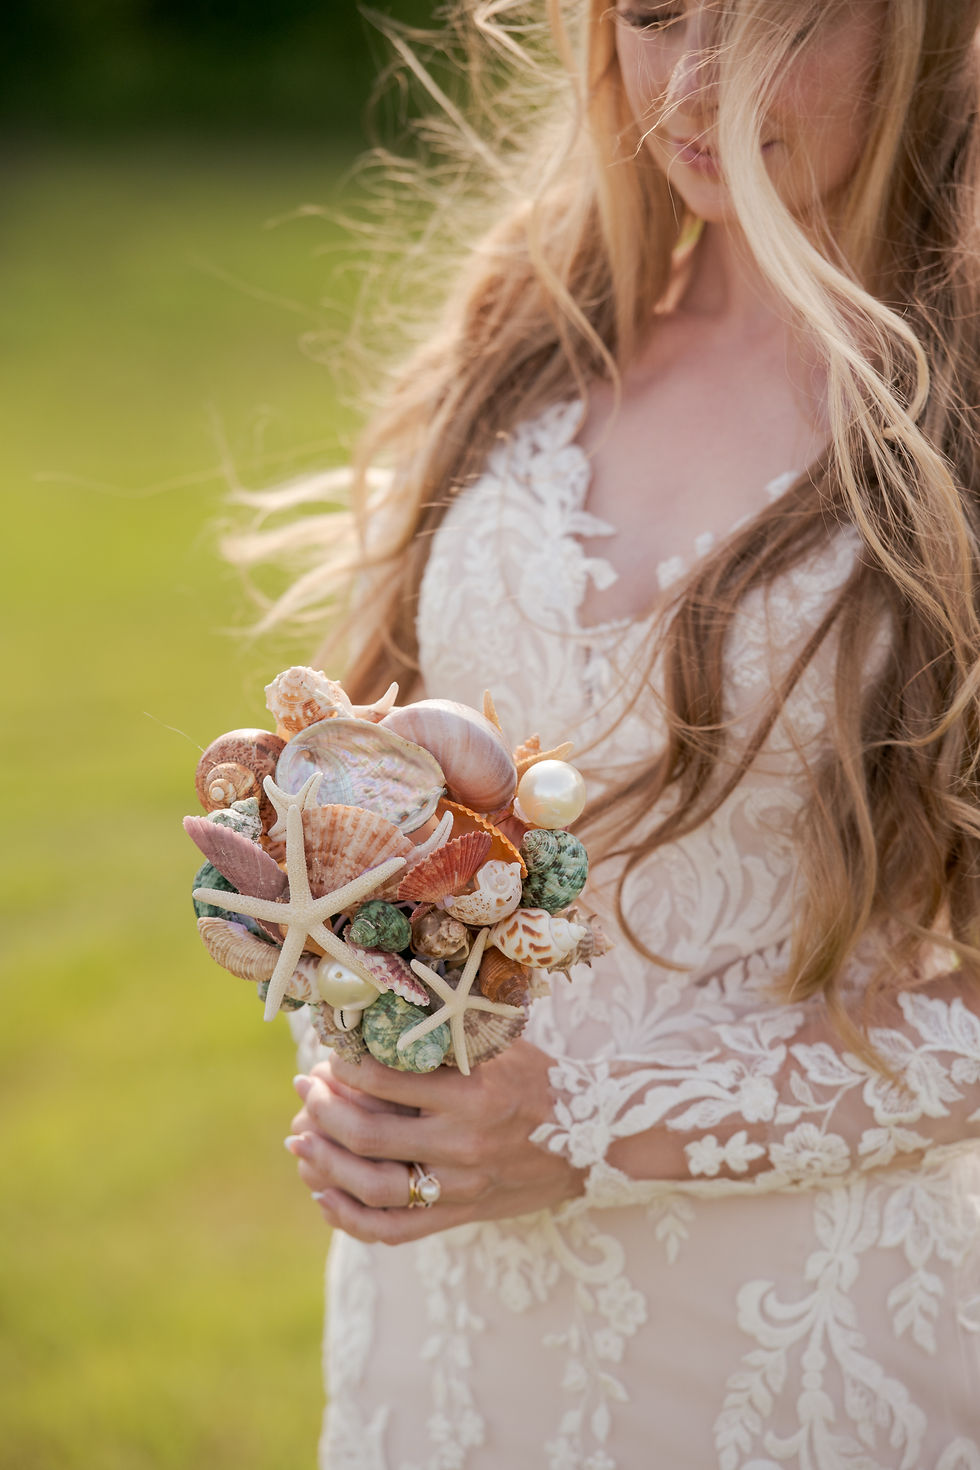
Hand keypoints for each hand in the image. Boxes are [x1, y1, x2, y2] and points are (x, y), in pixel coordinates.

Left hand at [285, 1041, 585, 1242]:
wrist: (593, 1136)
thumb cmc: (539, 1079)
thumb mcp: (499, 1045)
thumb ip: (445, 1037)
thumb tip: (377, 1017)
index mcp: (473, 1094)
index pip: (388, 1081)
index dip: (346, 1068)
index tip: (329, 1054)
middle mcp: (465, 1143)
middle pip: (370, 1137)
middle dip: (324, 1112)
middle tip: (305, 1088)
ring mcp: (462, 1187)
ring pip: (374, 1188)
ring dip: (326, 1165)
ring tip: (300, 1139)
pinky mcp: (461, 1216)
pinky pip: (394, 1229)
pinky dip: (350, 1218)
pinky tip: (324, 1195)